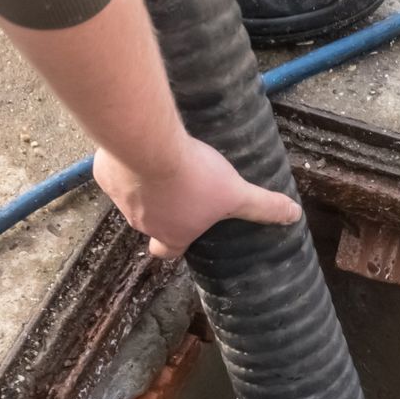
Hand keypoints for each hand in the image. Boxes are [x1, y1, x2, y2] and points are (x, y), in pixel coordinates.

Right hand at [93, 135, 301, 259]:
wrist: (147, 146)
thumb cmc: (192, 176)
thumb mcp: (235, 193)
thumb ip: (262, 206)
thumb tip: (294, 215)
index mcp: (172, 234)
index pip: (168, 252)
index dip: (174, 244)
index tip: (182, 232)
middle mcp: (143, 224)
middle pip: (151, 223)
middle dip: (162, 208)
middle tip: (177, 187)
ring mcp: (121, 200)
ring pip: (132, 196)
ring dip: (144, 184)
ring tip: (160, 162)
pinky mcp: (106, 174)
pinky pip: (115, 170)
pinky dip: (126, 161)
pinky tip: (141, 146)